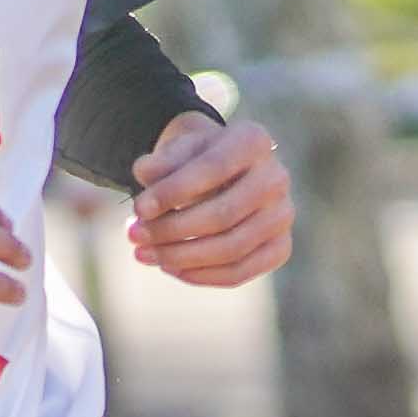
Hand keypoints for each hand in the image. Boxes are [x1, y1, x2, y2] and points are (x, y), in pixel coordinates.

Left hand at [127, 109, 289, 286]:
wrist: (224, 174)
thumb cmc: (194, 160)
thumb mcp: (174, 151)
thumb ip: (159, 162)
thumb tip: (145, 174)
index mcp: (253, 141)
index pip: (213, 169)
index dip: (173, 192)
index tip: (139, 209)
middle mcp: (277, 177)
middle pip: (223, 215)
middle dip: (171, 230)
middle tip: (134, 236)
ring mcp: (283, 215)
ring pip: (231, 249)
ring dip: (181, 257)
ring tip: (144, 254)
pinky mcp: (281, 247)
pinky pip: (241, 272)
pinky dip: (202, 275)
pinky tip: (171, 268)